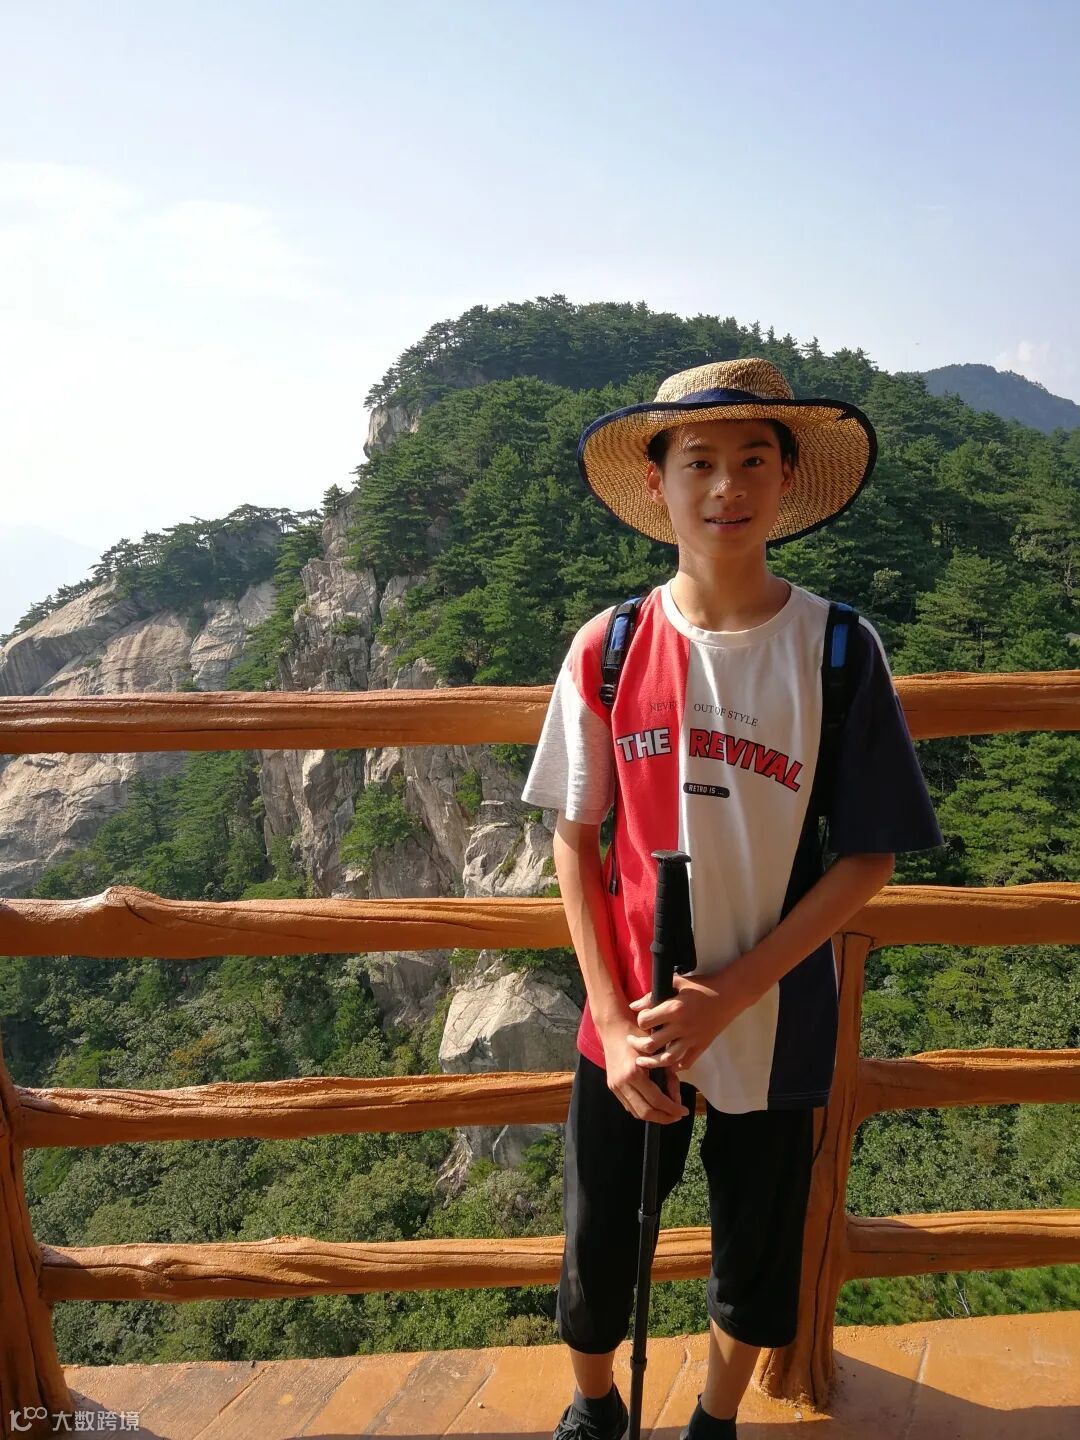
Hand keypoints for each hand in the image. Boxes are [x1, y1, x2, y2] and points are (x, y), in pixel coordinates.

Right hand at [596, 1012, 689, 1123]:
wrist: (614, 1027)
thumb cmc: (639, 1035)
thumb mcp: (659, 1054)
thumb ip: (669, 1077)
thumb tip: (677, 1100)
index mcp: (634, 1073)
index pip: (656, 1101)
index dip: (672, 1109)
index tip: (684, 1111)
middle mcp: (622, 1083)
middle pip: (645, 1112)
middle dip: (664, 1118)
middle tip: (677, 1116)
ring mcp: (615, 1086)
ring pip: (636, 1113)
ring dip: (653, 1116)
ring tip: (668, 1113)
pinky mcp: (612, 1086)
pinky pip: (629, 1105)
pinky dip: (643, 1109)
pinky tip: (654, 1105)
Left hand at [628, 967, 753, 1071]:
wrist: (729, 994)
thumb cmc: (702, 986)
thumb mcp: (677, 983)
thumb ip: (653, 994)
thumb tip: (634, 1006)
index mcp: (673, 1009)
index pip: (645, 1021)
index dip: (639, 1020)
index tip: (641, 1018)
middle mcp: (681, 1027)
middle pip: (651, 1044)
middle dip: (637, 1044)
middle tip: (632, 1041)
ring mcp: (692, 1039)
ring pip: (666, 1059)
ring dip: (651, 1062)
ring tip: (642, 1061)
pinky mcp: (702, 1046)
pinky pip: (686, 1063)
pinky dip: (674, 1066)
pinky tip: (667, 1063)